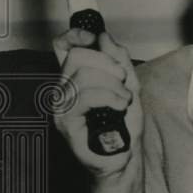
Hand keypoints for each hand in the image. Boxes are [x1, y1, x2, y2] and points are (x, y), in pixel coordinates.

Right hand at [53, 26, 143, 177]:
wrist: (124, 157)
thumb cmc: (124, 126)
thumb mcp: (129, 84)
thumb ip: (118, 59)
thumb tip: (105, 37)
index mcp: (76, 77)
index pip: (63, 46)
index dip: (77, 35)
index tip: (95, 38)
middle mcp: (64, 89)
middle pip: (77, 55)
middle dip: (108, 63)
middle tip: (123, 80)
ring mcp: (63, 106)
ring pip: (84, 76)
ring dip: (114, 86)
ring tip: (124, 99)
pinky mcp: (67, 122)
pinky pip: (87, 97)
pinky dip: (110, 97)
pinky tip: (120, 106)